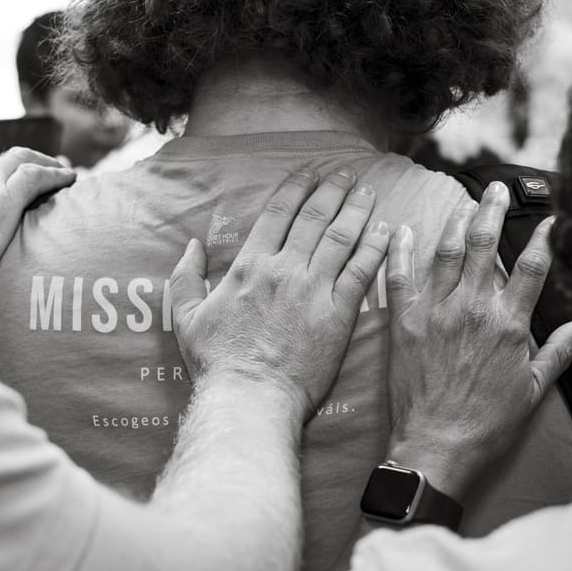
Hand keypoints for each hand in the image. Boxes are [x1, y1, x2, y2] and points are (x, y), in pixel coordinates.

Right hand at [0, 149, 75, 310]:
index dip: (6, 172)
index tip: (22, 178)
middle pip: (3, 160)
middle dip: (30, 162)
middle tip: (52, 168)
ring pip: (22, 161)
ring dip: (47, 165)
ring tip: (66, 174)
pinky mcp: (0, 199)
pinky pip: (37, 177)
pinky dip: (56, 175)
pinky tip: (71, 179)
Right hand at [170, 167, 391, 419]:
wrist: (250, 397)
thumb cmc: (217, 363)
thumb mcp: (186, 317)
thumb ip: (187, 277)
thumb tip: (193, 246)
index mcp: (249, 266)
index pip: (277, 213)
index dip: (295, 187)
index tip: (309, 173)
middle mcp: (284, 270)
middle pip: (314, 217)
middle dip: (332, 189)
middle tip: (345, 173)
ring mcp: (314, 291)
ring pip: (341, 237)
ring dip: (356, 209)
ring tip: (368, 191)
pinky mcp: (338, 315)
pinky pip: (361, 272)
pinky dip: (374, 247)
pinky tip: (384, 230)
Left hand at [384, 182, 571, 496]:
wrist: (436, 447)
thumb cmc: (486, 424)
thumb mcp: (533, 390)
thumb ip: (559, 352)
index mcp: (508, 323)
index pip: (533, 266)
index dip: (545, 236)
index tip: (552, 216)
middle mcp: (472, 308)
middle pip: (485, 244)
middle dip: (493, 209)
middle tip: (496, 188)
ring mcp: (435, 311)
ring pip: (446, 251)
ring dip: (455, 221)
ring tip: (463, 201)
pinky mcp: (404, 322)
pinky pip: (399, 275)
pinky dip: (399, 250)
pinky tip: (400, 229)